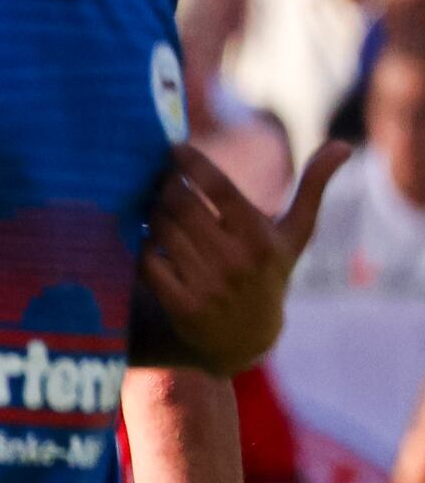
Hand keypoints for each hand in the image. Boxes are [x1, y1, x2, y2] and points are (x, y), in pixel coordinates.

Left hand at [141, 137, 350, 376]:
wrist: (246, 337)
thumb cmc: (270, 273)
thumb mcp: (295, 235)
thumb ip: (313, 188)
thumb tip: (343, 145)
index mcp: (261, 236)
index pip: (220, 188)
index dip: (193, 163)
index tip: (175, 148)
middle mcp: (236, 260)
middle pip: (182, 205)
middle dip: (165, 186)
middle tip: (157, 178)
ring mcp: (208, 285)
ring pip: (161, 230)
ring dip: (151, 212)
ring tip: (152, 206)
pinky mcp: (182, 306)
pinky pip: (146, 262)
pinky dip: (141, 246)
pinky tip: (145, 239)